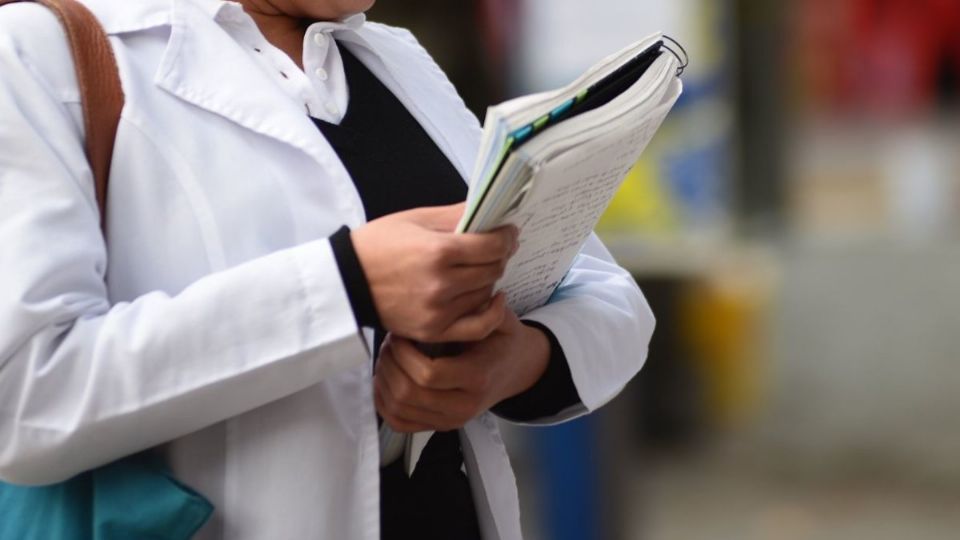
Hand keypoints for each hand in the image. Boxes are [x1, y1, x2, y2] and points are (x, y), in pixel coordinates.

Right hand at [352, 203, 516, 342]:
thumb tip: (488, 209)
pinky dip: (492, 313)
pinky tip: (494, 299)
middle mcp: (442, 284)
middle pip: (493, 269)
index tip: (507, 232)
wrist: (346, 281)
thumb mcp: (415, 219)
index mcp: (438, 251)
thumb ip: (455, 214)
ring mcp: (439, 311)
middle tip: (495, 247)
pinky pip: (478, 327)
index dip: (507, 236)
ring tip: (479, 268)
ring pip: (487, 293)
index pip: (493, 245)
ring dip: (489, 278)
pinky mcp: (434, 330)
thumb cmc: (378, 245)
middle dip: (500, 254)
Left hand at [373, 310, 549, 432]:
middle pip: (408, 394)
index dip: (404, 354)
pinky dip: (383, 403)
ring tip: (388, 357)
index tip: (400, 335)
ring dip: (384, 381)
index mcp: (477, 377)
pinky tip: (385, 381)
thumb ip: (483, 311)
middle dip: (390, 365)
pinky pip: (399, 423)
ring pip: (398, 409)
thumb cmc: (503, 342)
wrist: (516, 369)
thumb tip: (469, 293)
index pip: (429, 375)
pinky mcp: (438, 426)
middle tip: (390, 343)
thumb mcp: (501, 322)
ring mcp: (450, 420)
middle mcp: (464, 405)